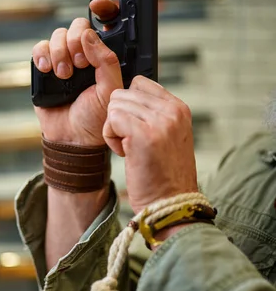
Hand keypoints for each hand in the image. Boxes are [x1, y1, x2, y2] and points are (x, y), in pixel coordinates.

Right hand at [32, 0, 121, 146]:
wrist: (72, 138)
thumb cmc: (95, 118)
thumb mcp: (111, 90)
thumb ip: (106, 61)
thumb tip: (89, 36)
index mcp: (104, 56)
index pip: (105, 24)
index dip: (104, 9)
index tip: (98, 6)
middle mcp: (84, 54)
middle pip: (78, 26)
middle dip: (76, 42)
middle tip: (81, 65)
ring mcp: (63, 59)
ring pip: (57, 35)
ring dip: (60, 53)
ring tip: (64, 75)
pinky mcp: (44, 67)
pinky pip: (39, 48)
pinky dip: (42, 55)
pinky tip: (48, 70)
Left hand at [103, 75, 198, 212]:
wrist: (171, 206)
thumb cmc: (163, 176)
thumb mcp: (169, 137)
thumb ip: (154, 114)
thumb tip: (125, 97)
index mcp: (180, 108)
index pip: (140, 83)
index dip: (130, 106)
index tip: (138, 131)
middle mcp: (172, 111)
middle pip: (123, 93)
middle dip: (120, 118)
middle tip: (132, 143)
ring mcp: (160, 121)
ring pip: (115, 104)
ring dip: (114, 129)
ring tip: (131, 150)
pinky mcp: (143, 135)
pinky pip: (112, 119)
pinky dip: (111, 137)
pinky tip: (125, 153)